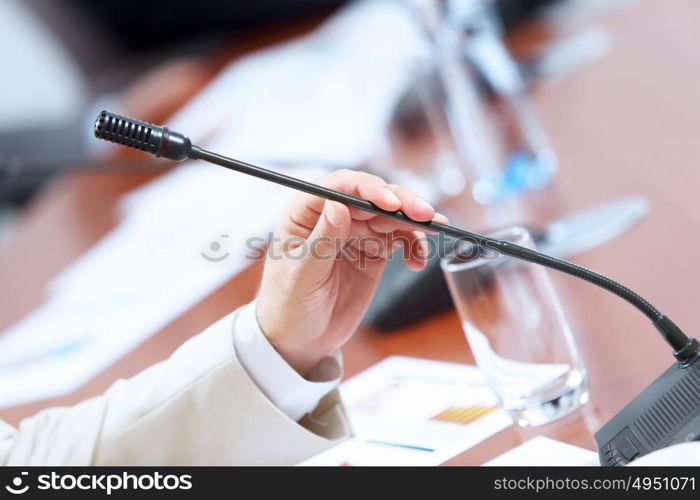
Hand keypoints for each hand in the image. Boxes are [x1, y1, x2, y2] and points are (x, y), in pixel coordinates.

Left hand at [255, 169, 448, 375]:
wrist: (298, 339)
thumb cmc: (287, 305)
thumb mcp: (302, 275)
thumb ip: (323, 241)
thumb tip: (338, 205)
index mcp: (305, 213)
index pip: (340, 187)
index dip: (369, 189)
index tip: (392, 203)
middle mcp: (332, 216)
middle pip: (372, 197)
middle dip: (401, 203)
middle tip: (425, 215)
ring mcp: (355, 233)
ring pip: (389, 216)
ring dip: (413, 222)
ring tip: (433, 233)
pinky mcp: (372, 252)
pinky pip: (398, 240)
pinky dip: (413, 246)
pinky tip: (418, 261)